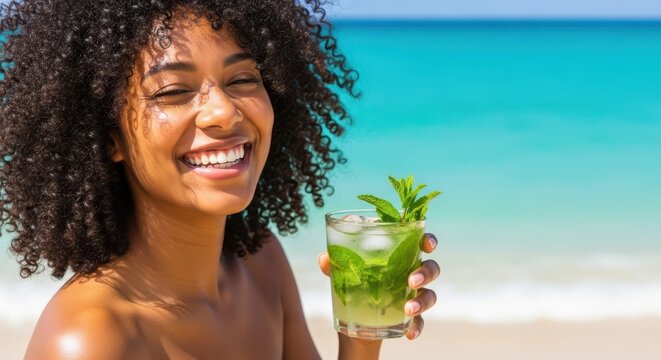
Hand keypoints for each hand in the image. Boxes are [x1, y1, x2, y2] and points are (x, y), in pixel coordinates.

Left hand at [318, 233, 440, 339]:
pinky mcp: (409, 316)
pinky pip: (421, 321)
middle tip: (411, 281)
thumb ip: (334, 263)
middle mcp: (411, 272)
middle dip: (425, 273)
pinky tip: (410, 333)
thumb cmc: (353, 279)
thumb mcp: (341, 271)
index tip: (427, 244)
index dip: (428, 241)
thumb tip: (324, 259)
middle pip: (431, 267)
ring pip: (430, 294)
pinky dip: (418, 326)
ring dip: (423, 301)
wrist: (353, 315)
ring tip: (408, 309)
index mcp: (398, 254)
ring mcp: (412, 295)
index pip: (419, 241)